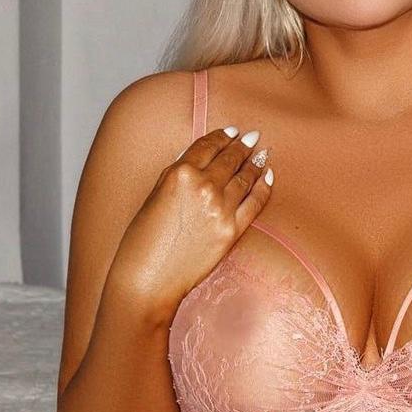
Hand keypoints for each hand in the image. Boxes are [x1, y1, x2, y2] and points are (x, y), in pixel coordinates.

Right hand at [108, 120, 274, 321]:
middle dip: (242, 146)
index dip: (221, 136)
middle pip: (229, 159)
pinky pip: (255, 202)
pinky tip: (268, 176)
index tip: (230, 132)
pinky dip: (264, 186)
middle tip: (252, 138)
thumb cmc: (143, 241)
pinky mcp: (231, 230)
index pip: (207, 146)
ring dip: (255, 162)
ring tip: (262, 154)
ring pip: (245, 177)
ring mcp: (220, 208)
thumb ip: (177, 176)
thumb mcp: (154, 196)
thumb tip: (198, 162)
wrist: (148, 279)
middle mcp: (202, 186)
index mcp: (179, 173)